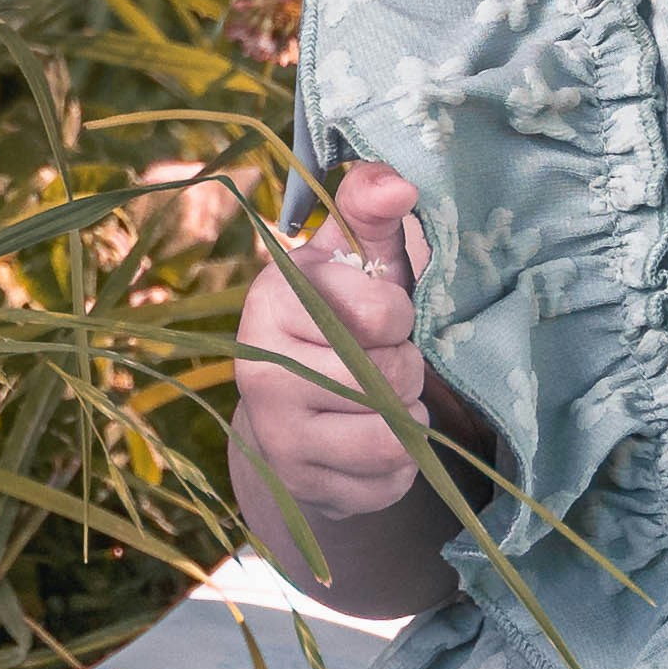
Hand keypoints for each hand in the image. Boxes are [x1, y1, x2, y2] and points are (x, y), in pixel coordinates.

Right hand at [232, 161, 448, 552]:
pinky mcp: (306, 487)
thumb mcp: (351, 259)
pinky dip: (400, 463)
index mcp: (271, 298)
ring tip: (382, 400)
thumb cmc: (336, 319)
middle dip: (404, 368)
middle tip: (380, 361)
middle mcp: (260, 369)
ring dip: (407, 416)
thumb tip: (401, 181)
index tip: (380, 316)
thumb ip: (371, 211)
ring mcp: (279, 436)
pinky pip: (390, 479)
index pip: (379, 311)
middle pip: (389, 376)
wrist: (290, 415)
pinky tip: (371, 440)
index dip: (399, 314)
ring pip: (391, 435)